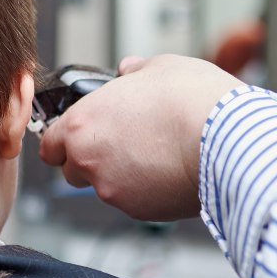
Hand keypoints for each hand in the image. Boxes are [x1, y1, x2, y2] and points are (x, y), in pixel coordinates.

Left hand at [39, 54, 241, 219]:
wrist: (226, 140)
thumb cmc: (191, 100)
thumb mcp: (160, 67)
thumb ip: (134, 72)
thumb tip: (128, 69)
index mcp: (81, 124)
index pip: (49, 145)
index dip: (63, 142)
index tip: (77, 139)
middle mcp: (87, 160)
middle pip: (73, 169)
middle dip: (90, 160)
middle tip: (121, 145)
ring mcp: (111, 189)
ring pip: (104, 187)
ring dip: (119, 176)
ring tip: (153, 156)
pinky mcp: (137, 210)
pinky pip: (133, 202)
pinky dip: (145, 191)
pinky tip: (168, 172)